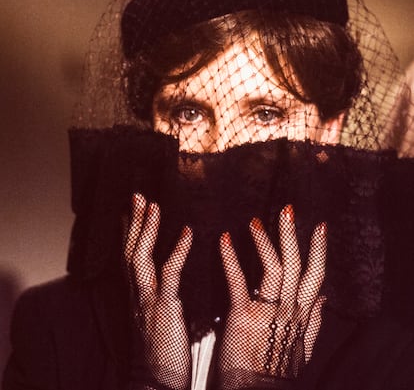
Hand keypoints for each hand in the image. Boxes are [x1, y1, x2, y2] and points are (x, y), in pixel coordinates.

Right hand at [124, 193, 192, 389]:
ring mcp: (149, 301)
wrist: (156, 383)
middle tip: (138, 196)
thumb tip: (168, 281)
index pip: (129, 257)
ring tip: (153, 204)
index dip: (128, 233)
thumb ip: (161, 296)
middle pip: (130, 250)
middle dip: (133, 221)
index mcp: (139, 296)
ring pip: (141, 256)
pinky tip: (188, 232)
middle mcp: (138, 294)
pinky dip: (177, 251)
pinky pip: (169, 275)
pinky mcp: (164, 310)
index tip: (129, 211)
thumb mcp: (157, 319)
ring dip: (146, 228)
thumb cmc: (162, 353)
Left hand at [219, 205, 326, 385]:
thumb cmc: (276, 368)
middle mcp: (287, 309)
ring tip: (255, 220)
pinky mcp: (241, 316)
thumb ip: (314, 320)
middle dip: (292, 235)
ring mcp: (265, 312)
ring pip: (273, 269)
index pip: (316, 276)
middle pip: (295, 265)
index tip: (321, 227)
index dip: (319, 250)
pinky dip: (232, 258)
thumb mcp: (303, 346)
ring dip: (265, 241)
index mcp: (300, 313)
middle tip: (287, 209)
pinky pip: (238, 281)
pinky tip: (225, 239)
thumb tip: (326, 298)